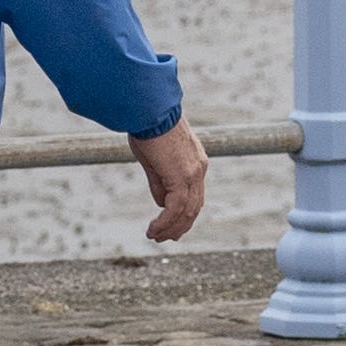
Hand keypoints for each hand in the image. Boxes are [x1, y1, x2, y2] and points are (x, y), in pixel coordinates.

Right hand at [133, 121, 209, 244]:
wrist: (149, 108)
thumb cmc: (147, 125)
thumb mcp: (153, 158)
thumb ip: (160, 181)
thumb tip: (161, 203)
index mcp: (195, 162)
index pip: (194, 194)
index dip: (183, 213)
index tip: (170, 224)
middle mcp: (199, 169)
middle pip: (194, 207)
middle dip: (180, 225)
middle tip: (165, 238)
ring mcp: (193, 173)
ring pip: (187, 211)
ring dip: (171, 228)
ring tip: (155, 237)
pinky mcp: (182, 177)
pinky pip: (175, 208)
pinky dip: (165, 222)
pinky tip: (153, 229)